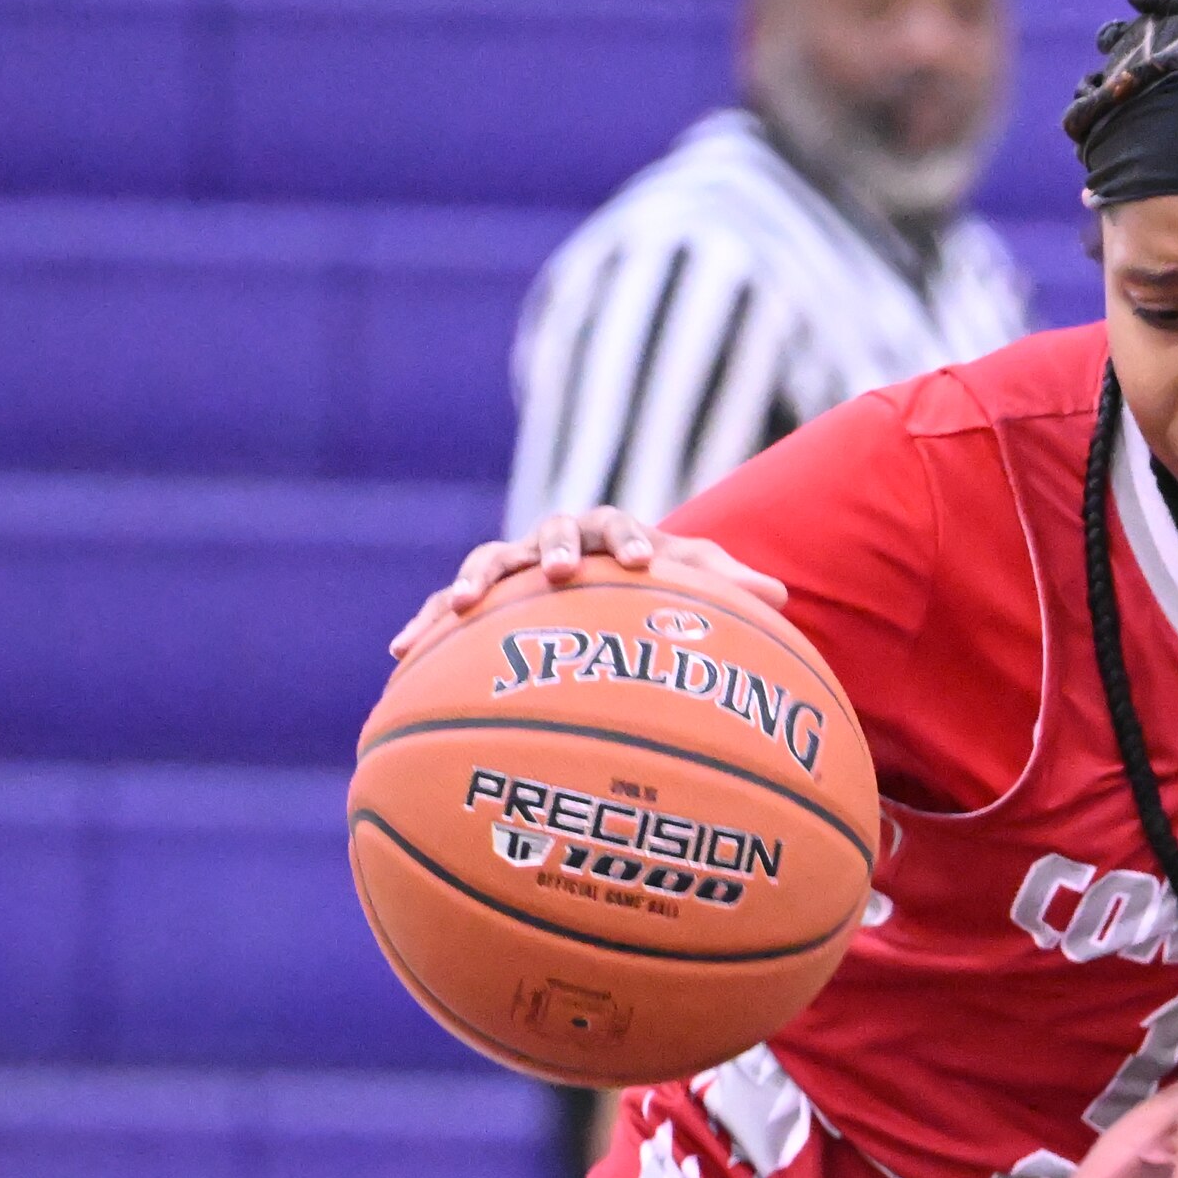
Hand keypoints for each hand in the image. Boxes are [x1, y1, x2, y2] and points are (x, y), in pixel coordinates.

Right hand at [390, 512, 790, 660]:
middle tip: (560, 572)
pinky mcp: (478, 603)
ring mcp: (511, 569)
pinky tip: (398, 653)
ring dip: (473, 581)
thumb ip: (725, 586)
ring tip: (461, 607)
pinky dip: (423, 626)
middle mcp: (554, 542)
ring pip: (487, 564)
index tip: (644, 564)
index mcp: (606, 532)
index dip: (631, 540)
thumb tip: (779, 597)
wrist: (595, 591)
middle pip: (549, 532)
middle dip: (554, 548)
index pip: (618, 524)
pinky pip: (443, 612)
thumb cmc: (648, 589)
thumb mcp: (688, 585)